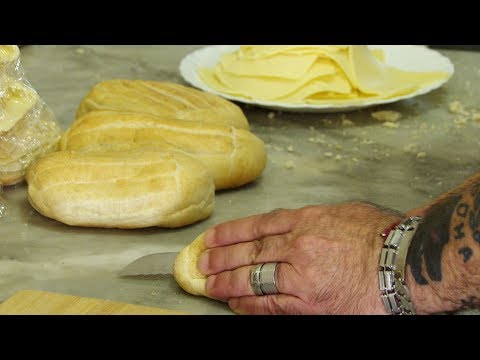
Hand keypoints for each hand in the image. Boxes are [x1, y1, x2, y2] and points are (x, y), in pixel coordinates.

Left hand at [198, 202, 403, 314]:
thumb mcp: (344, 212)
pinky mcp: (310, 304)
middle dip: (221, 258)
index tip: (212, 238)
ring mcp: (301, 277)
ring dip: (228, 284)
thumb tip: (293, 224)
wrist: (404, 264)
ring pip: (254, 280)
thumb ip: (314, 218)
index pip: (258, 226)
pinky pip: (272, 306)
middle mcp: (298, 247)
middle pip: (250, 253)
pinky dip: (251, 306)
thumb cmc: (380, 236)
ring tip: (209, 286)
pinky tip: (236, 306)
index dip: (231, 233)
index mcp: (306, 221)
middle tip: (202, 263)